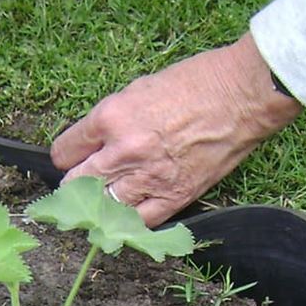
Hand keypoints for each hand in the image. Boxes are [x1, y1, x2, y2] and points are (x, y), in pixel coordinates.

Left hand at [51, 32, 302, 226]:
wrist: (241, 95)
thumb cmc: (194, 83)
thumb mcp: (137, 89)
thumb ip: (111, 120)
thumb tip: (94, 143)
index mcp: (110, 118)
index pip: (64, 152)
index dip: (66, 156)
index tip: (71, 159)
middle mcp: (124, 151)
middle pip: (77, 184)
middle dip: (74, 186)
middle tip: (77, 189)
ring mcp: (149, 177)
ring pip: (105, 208)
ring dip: (100, 207)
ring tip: (101, 205)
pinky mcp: (175, 196)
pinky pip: (140, 221)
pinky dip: (131, 221)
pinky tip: (128, 216)